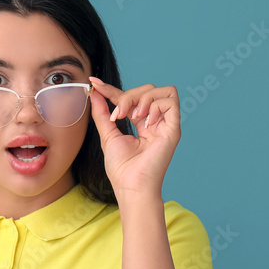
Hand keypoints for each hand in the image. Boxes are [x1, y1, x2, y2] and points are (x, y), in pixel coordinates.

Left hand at [88, 77, 180, 198]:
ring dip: (143, 99)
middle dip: (129, 96)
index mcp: (142, 123)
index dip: (112, 89)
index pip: (130, 98)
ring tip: (133, 117)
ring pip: (163, 91)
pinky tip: (146, 122)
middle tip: (118, 114)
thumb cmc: (121, 168)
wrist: (131, 185)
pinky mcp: (173, 129)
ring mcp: (165, 125)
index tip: (95, 82)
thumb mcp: (108, 135)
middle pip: (148, 89)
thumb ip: (102, 113)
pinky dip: (155, 106)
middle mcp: (156, 122)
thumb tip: (95, 92)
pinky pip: (171, 101)